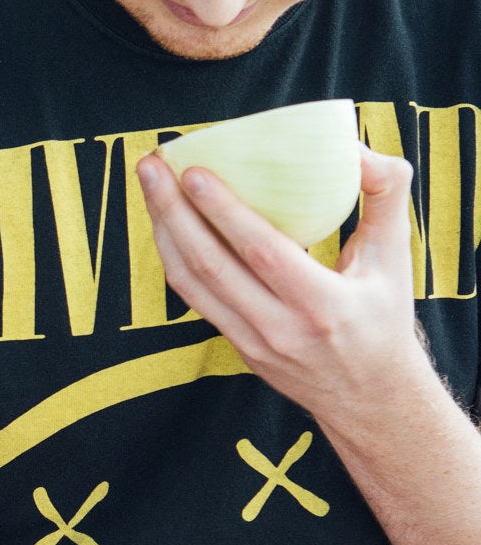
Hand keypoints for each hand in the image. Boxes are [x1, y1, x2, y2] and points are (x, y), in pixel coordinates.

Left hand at [137, 144, 426, 427]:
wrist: (369, 397)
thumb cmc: (382, 316)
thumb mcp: (396, 257)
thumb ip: (386, 194)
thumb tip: (355, 148)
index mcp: (323, 304)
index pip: (262, 252)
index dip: (224, 211)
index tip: (194, 171)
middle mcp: (280, 328)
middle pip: (210, 264)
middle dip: (173, 210)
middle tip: (151, 163)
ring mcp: (251, 341)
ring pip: (191, 281)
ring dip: (163, 229)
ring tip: (149, 182)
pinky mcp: (235, 345)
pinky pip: (193, 296)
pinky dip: (173, 256)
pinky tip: (164, 221)